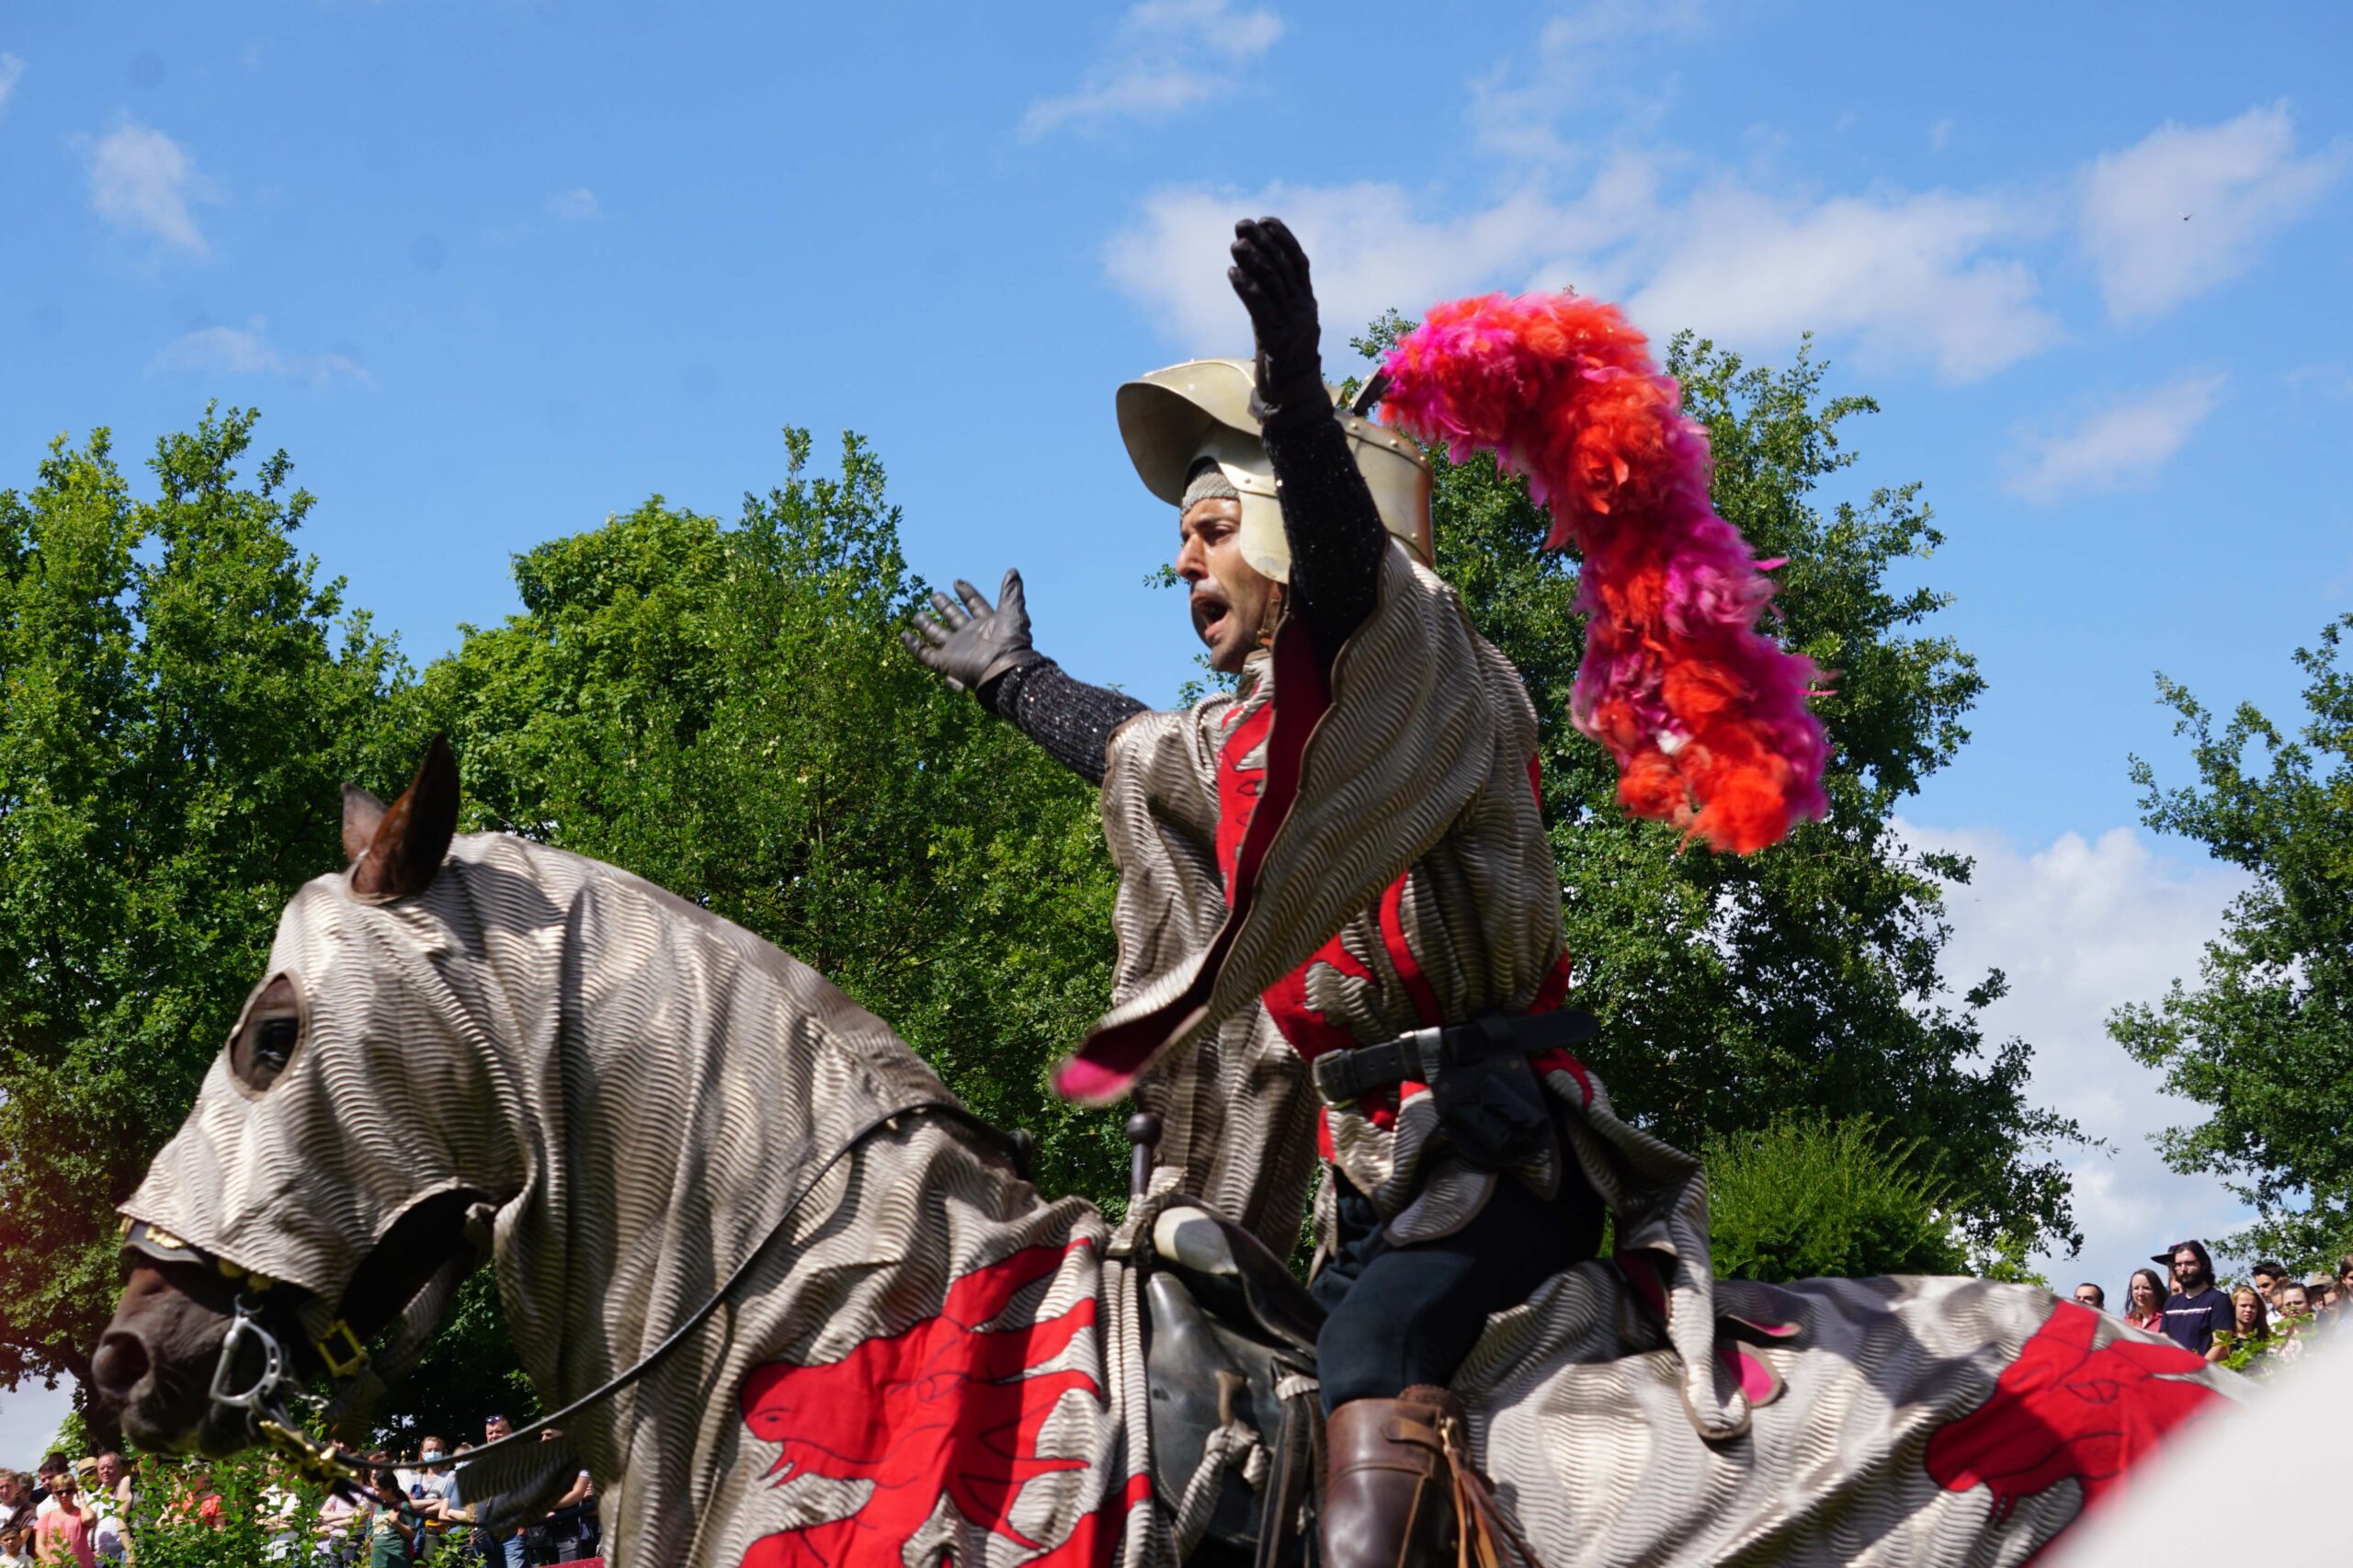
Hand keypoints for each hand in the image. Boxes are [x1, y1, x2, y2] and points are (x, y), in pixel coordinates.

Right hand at [901, 568, 1040, 693]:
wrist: (1004, 670)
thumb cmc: (1011, 642)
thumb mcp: (1013, 611)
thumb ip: (1010, 592)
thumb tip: (1013, 571)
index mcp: (988, 624)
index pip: (975, 605)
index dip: (967, 594)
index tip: (957, 581)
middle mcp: (971, 636)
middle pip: (954, 618)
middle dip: (944, 607)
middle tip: (934, 595)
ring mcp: (957, 649)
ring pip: (937, 635)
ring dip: (927, 624)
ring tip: (917, 614)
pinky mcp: (945, 662)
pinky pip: (925, 654)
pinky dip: (914, 646)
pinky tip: (904, 635)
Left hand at [1229, 216, 1321, 406]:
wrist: (1292, 395)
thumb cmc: (1283, 356)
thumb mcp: (1282, 321)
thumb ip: (1274, 296)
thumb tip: (1250, 263)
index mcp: (1308, 301)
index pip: (1299, 261)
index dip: (1283, 237)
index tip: (1265, 220)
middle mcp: (1304, 309)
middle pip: (1284, 267)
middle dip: (1263, 242)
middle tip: (1242, 225)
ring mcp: (1293, 323)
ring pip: (1273, 284)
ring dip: (1253, 260)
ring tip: (1235, 244)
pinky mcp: (1278, 338)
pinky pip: (1261, 307)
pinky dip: (1246, 287)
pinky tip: (1232, 272)